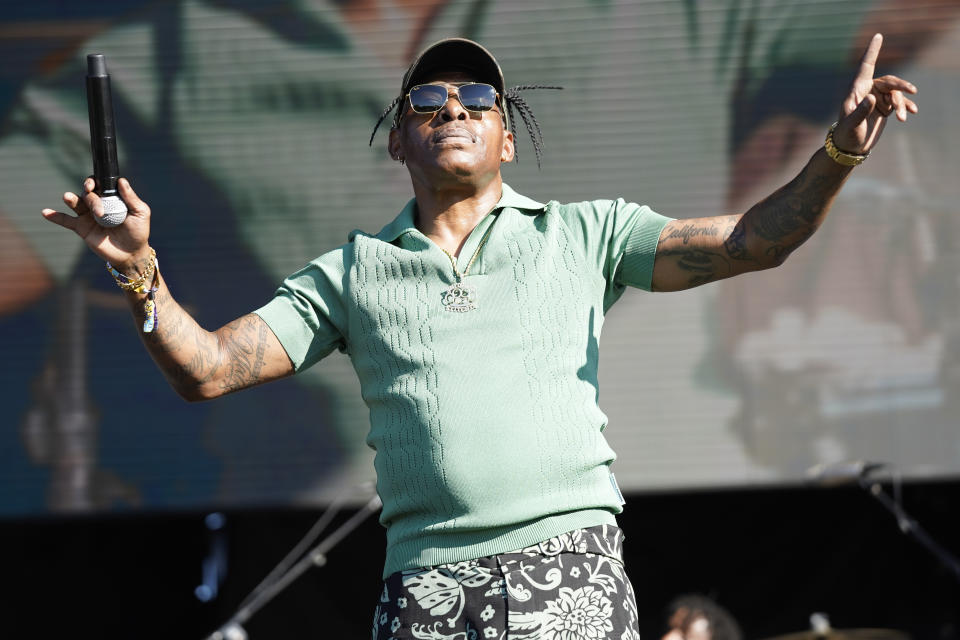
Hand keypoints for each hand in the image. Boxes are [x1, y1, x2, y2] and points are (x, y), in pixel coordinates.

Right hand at [42, 177, 151, 272]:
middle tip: (99, 210)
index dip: (94, 181)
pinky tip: (45, 212)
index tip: (94, 185)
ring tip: (68, 197)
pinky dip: (55, 216)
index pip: (99, 184)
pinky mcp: (82, 228)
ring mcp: (88, 215)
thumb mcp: (140, 213)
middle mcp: (98, 204)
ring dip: (72, 199)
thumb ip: (131, 197)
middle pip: (88, 193)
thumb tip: (122, 181)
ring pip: (76, 203)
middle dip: (91, 198)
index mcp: (112, 198)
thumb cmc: (138, 231)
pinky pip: (65, 220)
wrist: (131, 253)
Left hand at [833, 33, 917, 154]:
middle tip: (912, 91)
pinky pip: (899, 102)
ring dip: (902, 103)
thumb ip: (861, 111)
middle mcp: (867, 91)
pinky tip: (911, 113)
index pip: (866, 66)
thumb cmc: (846, 134)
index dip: (872, 51)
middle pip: (888, 81)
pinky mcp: (885, 107)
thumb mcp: (852, 124)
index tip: (878, 36)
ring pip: (896, 93)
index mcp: (856, 90)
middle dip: (901, 85)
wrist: (850, 147)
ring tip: (903, 117)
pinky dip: (906, 106)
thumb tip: (873, 98)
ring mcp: (877, 98)